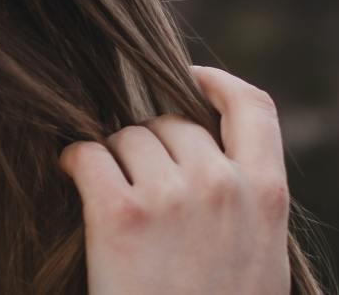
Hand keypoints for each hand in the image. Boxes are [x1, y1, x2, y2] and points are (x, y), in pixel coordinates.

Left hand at [58, 65, 290, 293]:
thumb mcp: (260, 260)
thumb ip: (250, 207)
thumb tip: (224, 167)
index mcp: (266, 194)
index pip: (254, 107)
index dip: (217, 83)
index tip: (188, 78)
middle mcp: (221, 185)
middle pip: (172, 123)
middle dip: (148, 143)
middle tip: (133, 181)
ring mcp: (170, 197)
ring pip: (127, 137)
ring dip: (112, 158)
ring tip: (110, 196)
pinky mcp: (118, 214)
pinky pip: (87, 156)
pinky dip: (74, 162)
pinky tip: (72, 177)